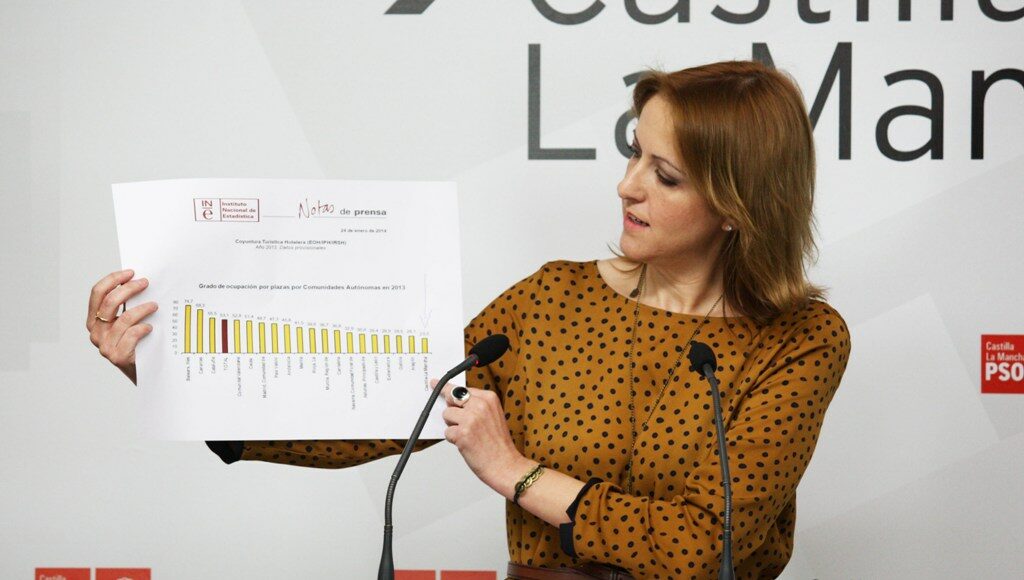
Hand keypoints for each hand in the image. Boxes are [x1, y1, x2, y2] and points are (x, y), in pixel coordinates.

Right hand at [86, 269, 157, 384]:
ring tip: (155, 305)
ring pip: (124, 318)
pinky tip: (150, 327)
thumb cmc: (137, 344)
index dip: (113, 280)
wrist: (143, 372)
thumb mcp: (127, 323)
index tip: (130, 272)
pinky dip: (143, 328)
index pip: (97, 293)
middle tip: (145, 283)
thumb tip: (139, 282)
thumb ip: (126, 307)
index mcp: (94, 320)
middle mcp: (96, 332)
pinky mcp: (117, 356)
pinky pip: (132, 334)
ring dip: (143, 308)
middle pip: (110, 301)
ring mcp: (105, 345)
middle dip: (129, 288)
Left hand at [434, 378, 525, 492]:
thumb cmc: (498, 444)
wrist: (505, 465)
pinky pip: (447, 432)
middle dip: (452, 410)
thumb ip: (476, 405)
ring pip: (447, 415)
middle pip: (451, 399)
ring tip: (468, 435)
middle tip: (461, 422)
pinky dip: (453, 440)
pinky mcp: (462, 433)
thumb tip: (453, 401)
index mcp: (489, 398)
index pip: (461, 389)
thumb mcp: (493, 415)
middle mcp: (480, 405)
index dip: (448, 389)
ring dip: (453, 426)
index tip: (436, 383)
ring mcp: (471, 418)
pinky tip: (467, 444)